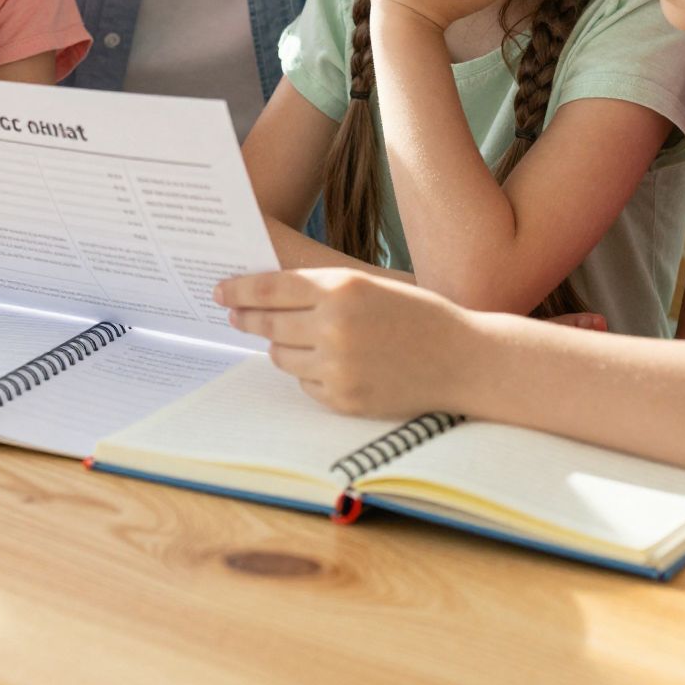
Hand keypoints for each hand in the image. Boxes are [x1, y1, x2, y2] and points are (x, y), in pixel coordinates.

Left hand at [215, 267, 487, 416]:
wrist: (464, 359)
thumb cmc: (417, 315)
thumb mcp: (370, 286)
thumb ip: (321, 290)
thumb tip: (265, 299)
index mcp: (342, 289)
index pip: (270, 289)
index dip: (240, 290)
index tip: (220, 292)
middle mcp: (335, 326)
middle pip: (269, 324)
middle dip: (247, 319)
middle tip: (234, 316)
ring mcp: (338, 366)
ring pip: (281, 356)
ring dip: (281, 347)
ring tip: (298, 340)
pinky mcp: (344, 398)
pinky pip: (305, 384)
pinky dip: (310, 373)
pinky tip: (331, 364)